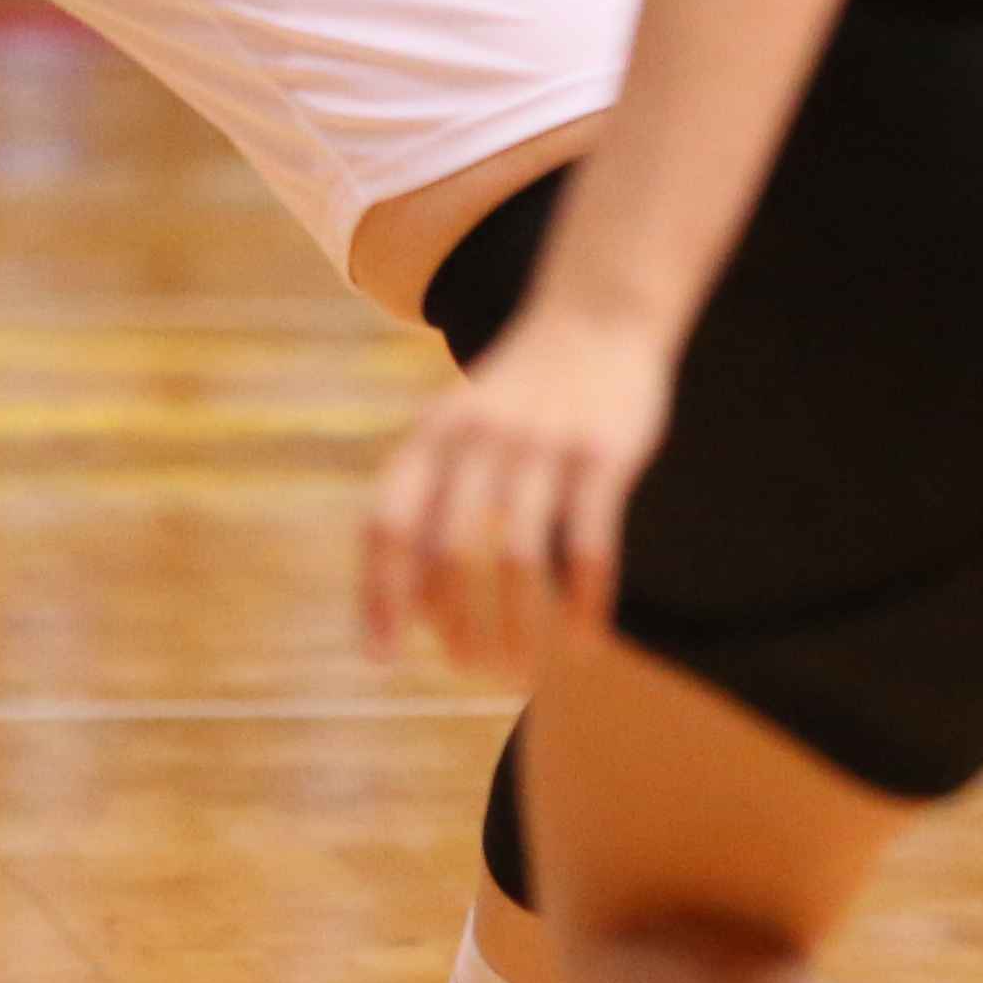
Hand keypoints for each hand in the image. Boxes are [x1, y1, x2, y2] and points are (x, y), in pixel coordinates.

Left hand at [365, 298, 670, 676]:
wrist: (597, 311)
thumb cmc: (521, 392)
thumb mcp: (458, 429)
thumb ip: (431, 506)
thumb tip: (418, 612)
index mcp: (433, 437)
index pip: (388, 524)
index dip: (379, 594)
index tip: (381, 657)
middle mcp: (479, 441)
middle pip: (447, 548)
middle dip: (452, 622)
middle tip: (466, 671)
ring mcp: (542, 447)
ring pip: (517, 556)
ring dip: (516, 624)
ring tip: (518, 672)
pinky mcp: (602, 455)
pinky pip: (588, 542)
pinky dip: (583, 600)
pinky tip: (583, 641)